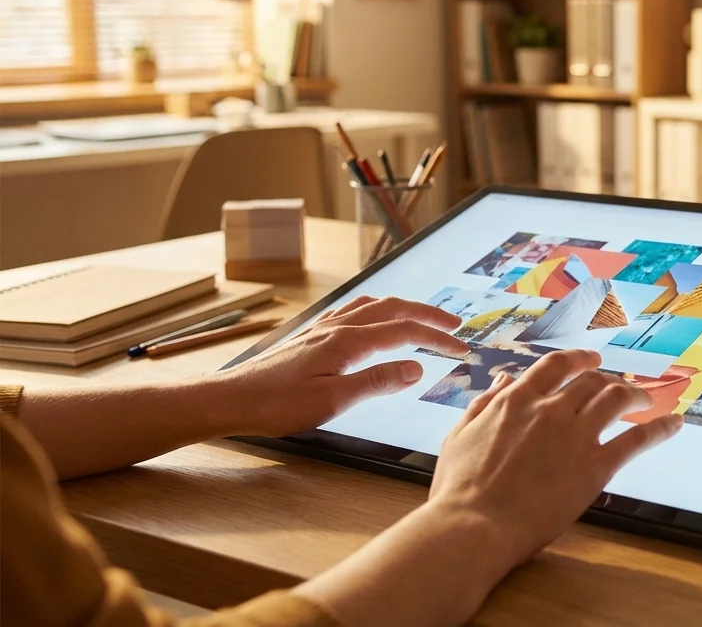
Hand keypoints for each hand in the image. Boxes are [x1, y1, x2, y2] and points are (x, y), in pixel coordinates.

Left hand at [218, 296, 468, 437]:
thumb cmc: (278, 404)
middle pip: (393, 309)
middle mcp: (338, 327)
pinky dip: (377, 309)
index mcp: (348, 342)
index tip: (461, 348)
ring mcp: (323, 328)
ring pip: (373, 305)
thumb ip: (377, 381)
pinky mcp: (312, 335)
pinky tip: (375, 318)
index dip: (436, 338)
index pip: (404, 332)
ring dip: (403, 308)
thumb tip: (416, 367)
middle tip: (454, 326)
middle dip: (427, 316)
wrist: (232, 399)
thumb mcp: (333, 401)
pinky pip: (353, 310)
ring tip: (423, 318)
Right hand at [427, 349, 682, 568]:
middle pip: (591, 380)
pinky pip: (636, 439)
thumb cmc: (460, 488)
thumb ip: (484, 404)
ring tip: (646, 398)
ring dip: (635, 393)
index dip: (579, 359)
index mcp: (518, 400)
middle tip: (619, 386)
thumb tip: (502, 381)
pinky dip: (660, 428)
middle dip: (608, 379)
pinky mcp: (595, 466)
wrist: (474, 525)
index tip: (591, 360)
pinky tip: (674, 423)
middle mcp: (551, 409)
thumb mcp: (461, 435)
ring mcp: (575, 435)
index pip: (556, 366)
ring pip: (616, 398)